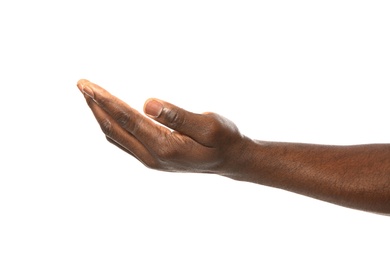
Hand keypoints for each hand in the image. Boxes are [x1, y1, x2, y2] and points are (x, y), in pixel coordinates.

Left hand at [77, 79, 247, 173]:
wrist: (230, 160)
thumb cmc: (223, 139)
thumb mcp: (208, 125)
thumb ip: (178, 115)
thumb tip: (146, 103)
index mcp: (165, 147)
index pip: (127, 119)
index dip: (105, 101)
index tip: (88, 85)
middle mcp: (153, 157)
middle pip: (115, 129)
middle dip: (96, 105)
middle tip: (82, 84)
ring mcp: (151, 160)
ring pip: (116, 137)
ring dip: (101, 115)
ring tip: (90, 96)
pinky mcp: (153, 158)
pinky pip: (124, 142)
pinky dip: (111, 125)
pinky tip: (108, 114)